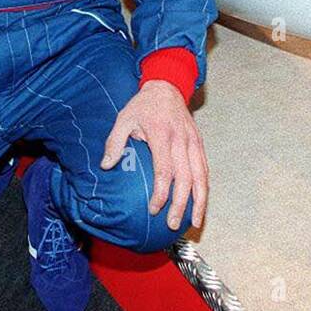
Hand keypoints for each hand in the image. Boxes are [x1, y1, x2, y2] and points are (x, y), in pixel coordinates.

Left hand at [101, 80, 207, 230]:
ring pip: (201, 176)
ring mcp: (193, 142)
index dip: (161, 192)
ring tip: (194, 222)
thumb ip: (114, 141)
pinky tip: (200, 204)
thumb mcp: (124, 117)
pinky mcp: (199, 144)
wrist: (167, 86)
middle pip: (185, 178)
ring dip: (199, 201)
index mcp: (162, 134)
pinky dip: (204, 188)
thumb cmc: (143, 105)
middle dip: (180, 203)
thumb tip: (106, 165)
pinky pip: (204, 169)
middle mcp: (181, 140)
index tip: (154, 209)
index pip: (165, 169)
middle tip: (172, 224)